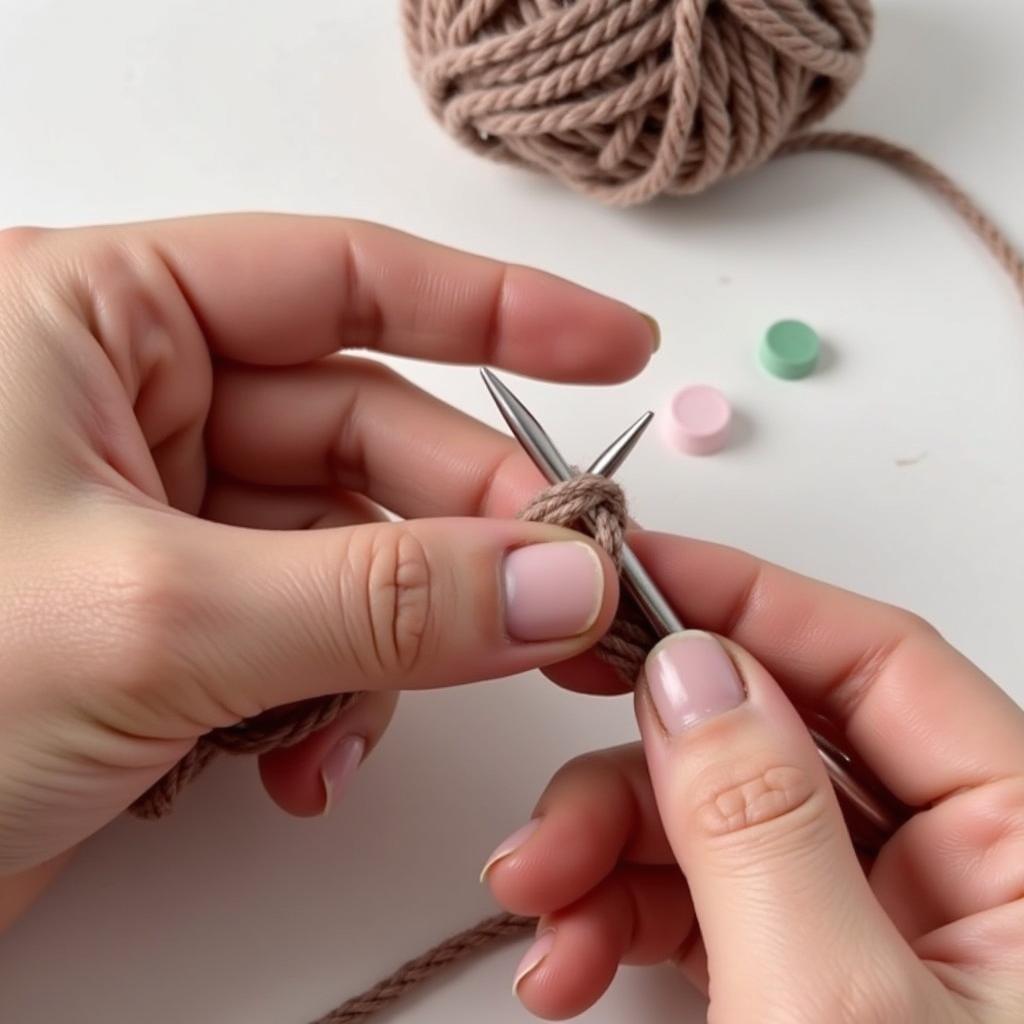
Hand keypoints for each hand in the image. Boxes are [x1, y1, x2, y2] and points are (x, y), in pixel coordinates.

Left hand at [0, 215, 656, 917]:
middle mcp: (129, 407)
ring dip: (395, 644)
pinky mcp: (169, 626)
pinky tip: (305, 767)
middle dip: (467, 528)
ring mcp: (154, 521)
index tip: (614, 346)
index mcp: (98, 321)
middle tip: (564, 596)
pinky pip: (309, 638)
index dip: (498, 311)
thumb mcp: (158, 620)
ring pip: (348, 556)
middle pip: (366, 439)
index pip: (344, 282)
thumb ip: (384, 597)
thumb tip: (557, 584)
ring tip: (370, 727)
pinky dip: (334, 706)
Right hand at [484, 532, 1023, 1021]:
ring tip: (539, 907)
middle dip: (638, 770)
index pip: (882, 663)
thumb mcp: (832, 1010)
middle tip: (553, 790)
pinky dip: (619, 917)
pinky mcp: (801, 974)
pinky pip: (699, 901)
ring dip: (605, 855)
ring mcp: (870, 925)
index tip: (628, 575)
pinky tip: (566, 957)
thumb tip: (693, 673)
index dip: (746, 601)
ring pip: (713, 820)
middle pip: (768, 742)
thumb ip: (762, 826)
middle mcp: (956, 873)